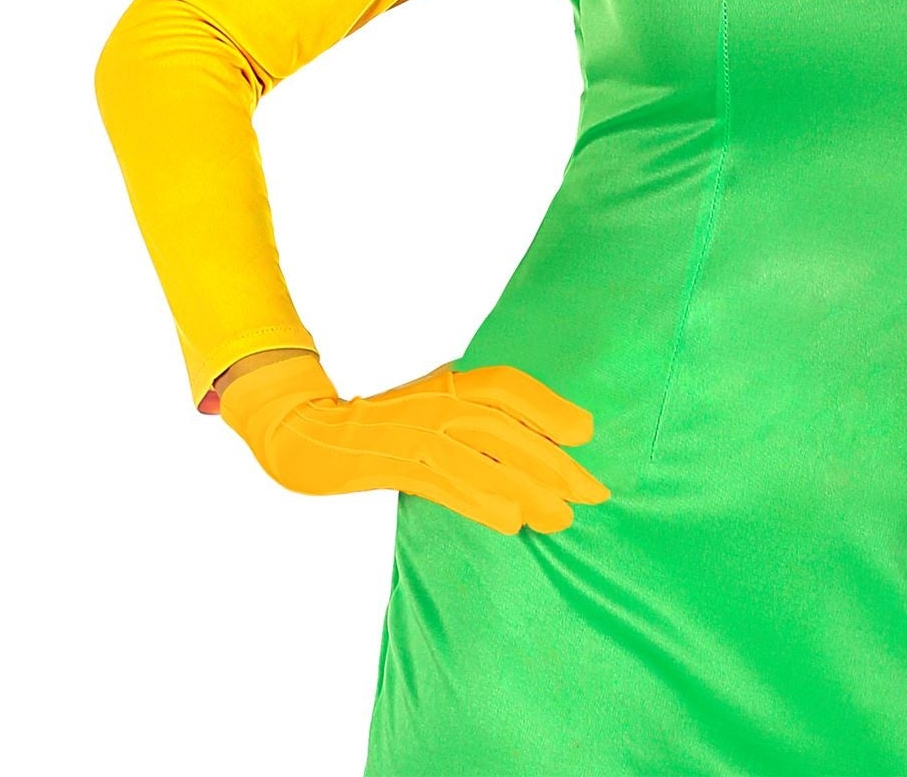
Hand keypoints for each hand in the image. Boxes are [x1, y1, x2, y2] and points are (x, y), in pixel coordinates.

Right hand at [217, 351, 610, 535]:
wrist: (312, 433)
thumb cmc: (388, 417)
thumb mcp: (434, 397)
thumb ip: (475, 404)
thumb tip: (536, 426)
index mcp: (453, 382)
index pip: (511, 389)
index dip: (551, 408)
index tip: (589, 434)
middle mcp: (441, 402)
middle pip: (508, 430)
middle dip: (555, 463)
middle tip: (594, 491)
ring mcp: (418, 433)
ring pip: (484, 460)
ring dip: (528, 489)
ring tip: (563, 518)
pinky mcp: (397, 466)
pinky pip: (447, 485)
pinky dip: (482, 502)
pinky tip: (513, 523)